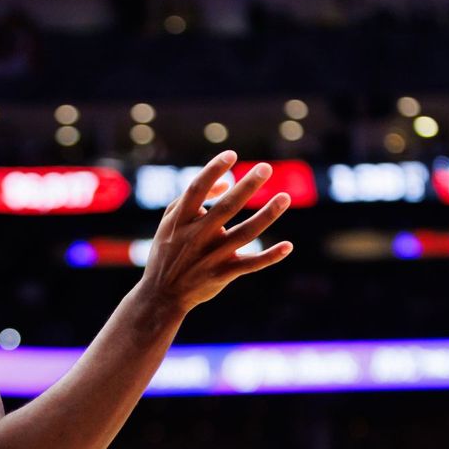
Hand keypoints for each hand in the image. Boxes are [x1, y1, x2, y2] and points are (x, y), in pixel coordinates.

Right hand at [139, 150, 292, 313]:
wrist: (161, 294)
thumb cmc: (167, 251)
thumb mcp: (170, 222)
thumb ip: (193, 199)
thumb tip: (226, 183)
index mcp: (180, 221)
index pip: (197, 189)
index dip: (213, 170)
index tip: (231, 154)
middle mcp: (196, 237)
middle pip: (226, 208)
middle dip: (247, 187)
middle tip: (266, 168)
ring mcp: (210, 256)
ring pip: (244, 234)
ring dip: (266, 215)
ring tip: (284, 197)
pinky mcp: (222, 274)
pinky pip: (250, 264)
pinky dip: (270, 257)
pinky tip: (288, 246)